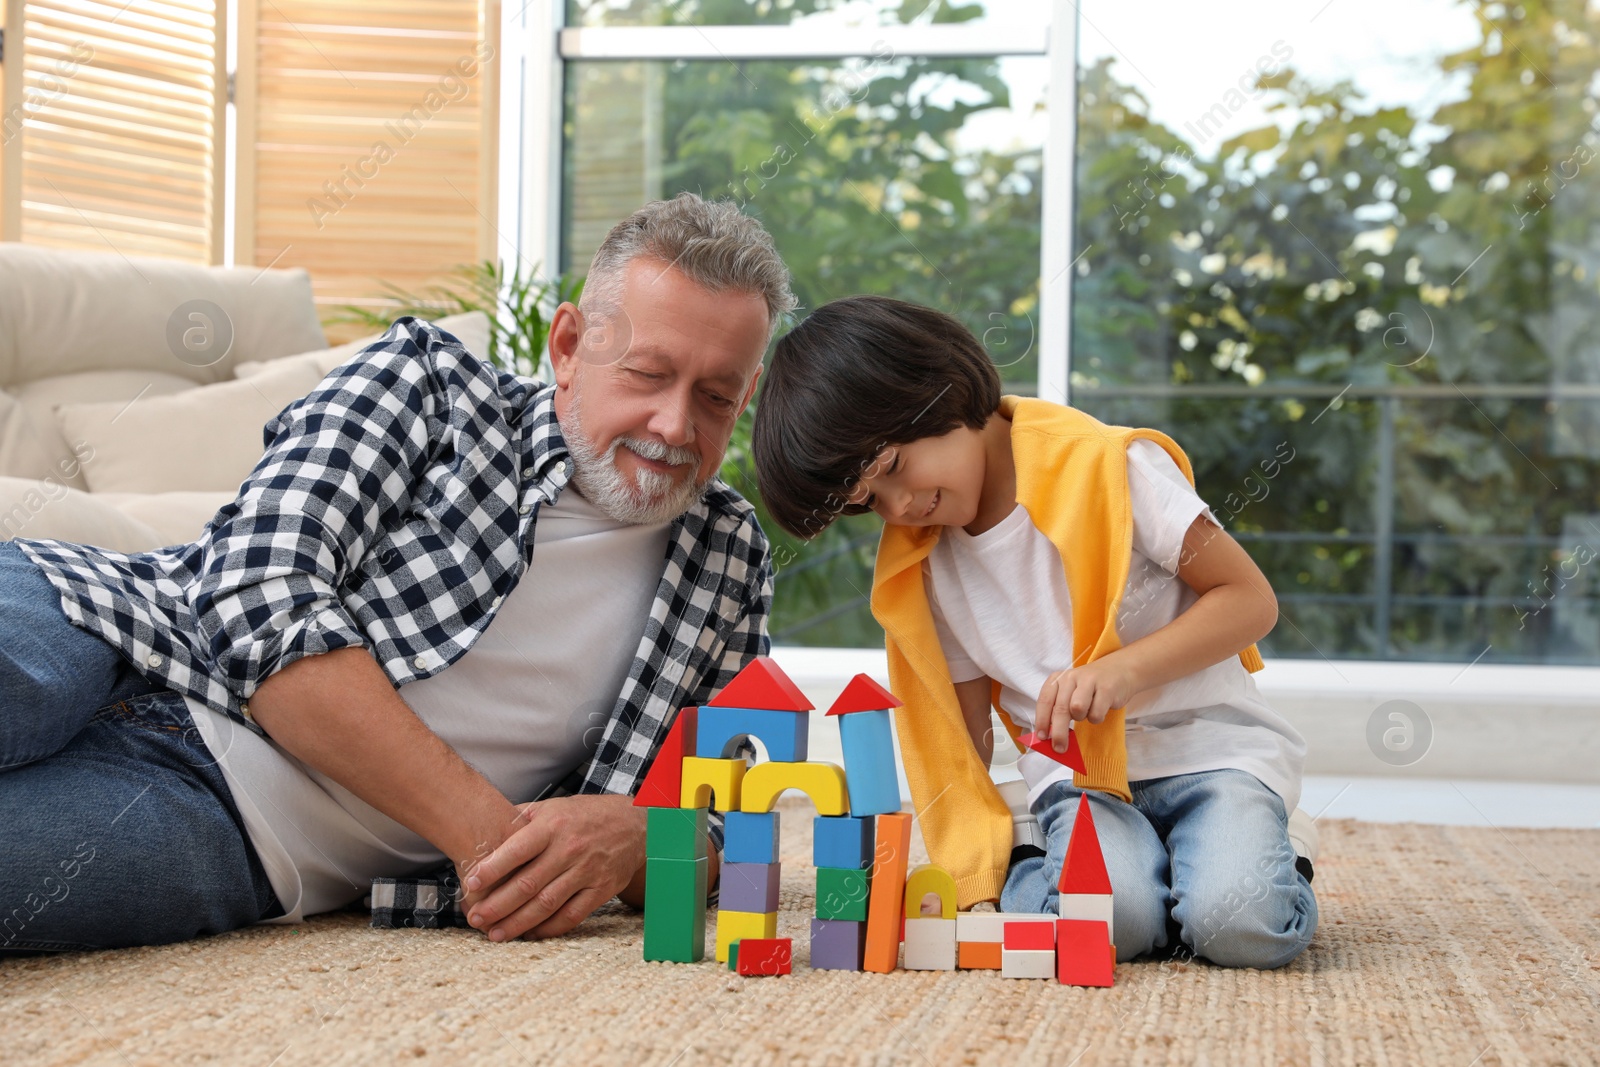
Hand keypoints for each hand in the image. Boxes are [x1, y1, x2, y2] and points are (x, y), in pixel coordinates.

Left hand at [460, 795, 646, 940]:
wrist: (635, 825)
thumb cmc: (585, 816)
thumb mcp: (554, 807)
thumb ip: (521, 819)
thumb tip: (484, 830)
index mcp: (553, 825)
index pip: (517, 850)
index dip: (492, 869)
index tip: (470, 884)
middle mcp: (569, 849)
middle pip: (528, 884)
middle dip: (497, 905)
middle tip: (475, 918)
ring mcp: (587, 871)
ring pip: (547, 904)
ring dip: (518, 923)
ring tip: (495, 934)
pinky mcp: (601, 890)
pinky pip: (571, 915)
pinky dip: (549, 928)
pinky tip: (529, 934)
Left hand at [1035, 654, 1139, 740]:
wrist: (1119, 670)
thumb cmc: (1090, 688)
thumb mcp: (1071, 693)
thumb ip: (1059, 710)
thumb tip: (1050, 737)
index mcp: (1057, 679)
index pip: (1044, 701)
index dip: (1042, 720)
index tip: (1041, 737)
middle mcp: (1070, 677)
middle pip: (1060, 709)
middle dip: (1058, 732)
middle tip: (1059, 748)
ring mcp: (1088, 681)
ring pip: (1077, 709)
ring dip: (1081, 718)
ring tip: (1086, 713)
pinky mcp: (1106, 688)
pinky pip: (1096, 713)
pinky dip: (1096, 718)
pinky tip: (1100, 709)